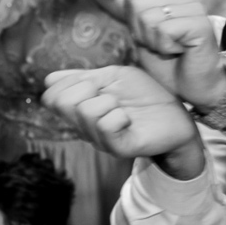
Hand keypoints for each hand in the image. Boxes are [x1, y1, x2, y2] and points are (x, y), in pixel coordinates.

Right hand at [43, 66, 203, 178]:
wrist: (176, 117)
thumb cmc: (145, 96)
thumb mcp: (113, 76)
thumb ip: (83, 77)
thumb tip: (49, 78)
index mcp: (79, 109)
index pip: (49, 95)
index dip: (68, 82)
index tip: (93, 82)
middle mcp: (83, 126)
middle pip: (58, 102)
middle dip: (85, 87)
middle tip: (108, 93)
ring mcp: (98, 139)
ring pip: (84, 111)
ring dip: (108, 101)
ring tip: (122, 107)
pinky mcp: (117, 148)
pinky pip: (104, 126)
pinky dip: (118, 115)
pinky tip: (128, 119)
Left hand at [115, 0, 225, 110]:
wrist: (190, 88)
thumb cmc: (167, 63)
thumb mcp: (141, 35)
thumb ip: (131, 14)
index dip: (132, 23)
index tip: (151, 38)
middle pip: (137, 5)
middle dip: (142, 33)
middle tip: (162, 46)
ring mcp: (196, 9)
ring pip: (148, 18)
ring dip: (154, 42)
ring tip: (172, 49)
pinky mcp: (201, 24)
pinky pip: (164, 31)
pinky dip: (165, 47)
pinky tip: (181, 51)